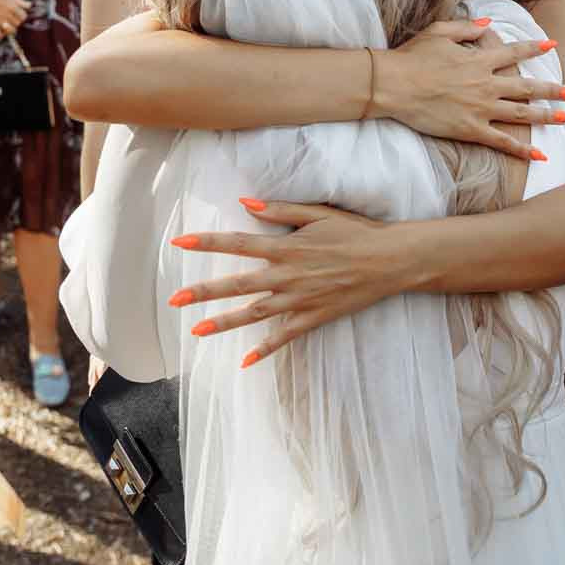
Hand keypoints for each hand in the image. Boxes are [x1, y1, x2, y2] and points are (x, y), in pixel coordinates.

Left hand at [167, 201, 404, 362]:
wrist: (390, 260)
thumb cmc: (356, 231)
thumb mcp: (319, 213)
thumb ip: (281, 210)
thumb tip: (245, 203)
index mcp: (287, 247)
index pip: (238, 244)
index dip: (208, 243)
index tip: (180, 243)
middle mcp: (289, 275)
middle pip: (238, 285)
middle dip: (204, 292)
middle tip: (174, 300)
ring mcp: (301, 299)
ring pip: (255, 314)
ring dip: (224, 322)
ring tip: (196, 331)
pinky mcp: (315, 317)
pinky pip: (285, 336)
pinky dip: (265, 349)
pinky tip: (245, 362)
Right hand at [372, 19, 564, 162]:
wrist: (393, 84)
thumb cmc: (412, 57)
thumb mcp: (439, 31)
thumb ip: (467, 28)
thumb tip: (487, 25)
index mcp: (479, 59)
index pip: (514, 52)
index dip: (534, 48)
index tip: (552, 46)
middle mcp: (486, 84)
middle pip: (528, 87)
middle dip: (554, 89)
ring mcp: (481, 108)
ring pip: (523, 113)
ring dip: (548, 116)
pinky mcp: (470, 129)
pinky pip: (502, 141)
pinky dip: (522, 149)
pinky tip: (540, 156)